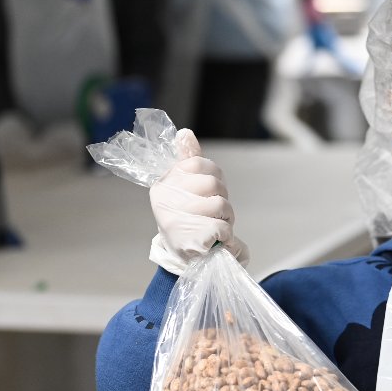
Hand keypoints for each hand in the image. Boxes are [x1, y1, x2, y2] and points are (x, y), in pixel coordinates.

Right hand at [149, 129, 249, 274]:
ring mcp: (177, 219)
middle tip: (212, 213)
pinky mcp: (191, 239)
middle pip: (214, 184)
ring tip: (214, 227)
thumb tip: (185, 133)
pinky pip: (223, 228)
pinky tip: (217, 241)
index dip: (214, 180)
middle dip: (222, 200)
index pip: (201, 165)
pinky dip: (227, 236)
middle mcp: (166, 199)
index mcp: (165, 182)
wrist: (184, 257)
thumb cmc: (188, 218)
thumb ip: (188, 160)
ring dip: (226, 219)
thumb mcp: (186, 187)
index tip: (207, 193)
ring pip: (221, 205)